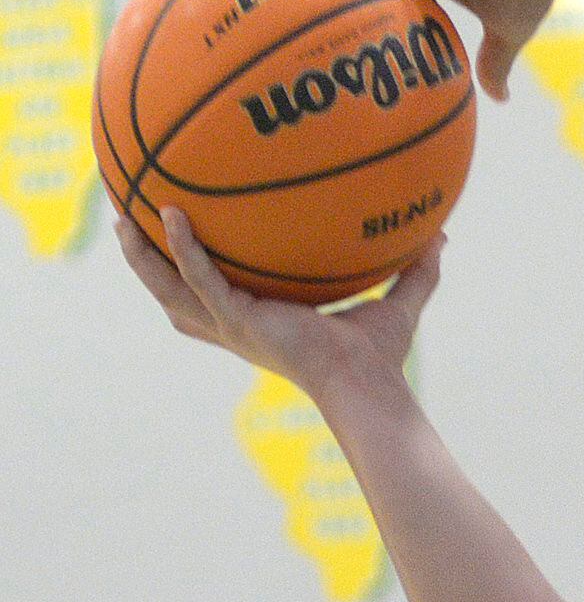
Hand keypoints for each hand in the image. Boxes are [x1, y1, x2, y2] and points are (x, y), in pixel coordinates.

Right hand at [118, 207, 439, 396]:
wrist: (370, 387)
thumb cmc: (380, 359)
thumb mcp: (398, 304)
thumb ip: (416, 270)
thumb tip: (442, 236)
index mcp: (257, 322)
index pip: (209, 296)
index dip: (186, 270)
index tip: (177, 236)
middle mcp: (235, 326)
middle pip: (170, 291)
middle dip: (144, 257)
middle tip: (126, 216)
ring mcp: (232, 326)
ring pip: (168, 287)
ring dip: (142, 254)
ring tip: (123, 213)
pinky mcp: (240, 321)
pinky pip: (201, 279)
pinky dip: (185, 248)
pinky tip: (174, 215)